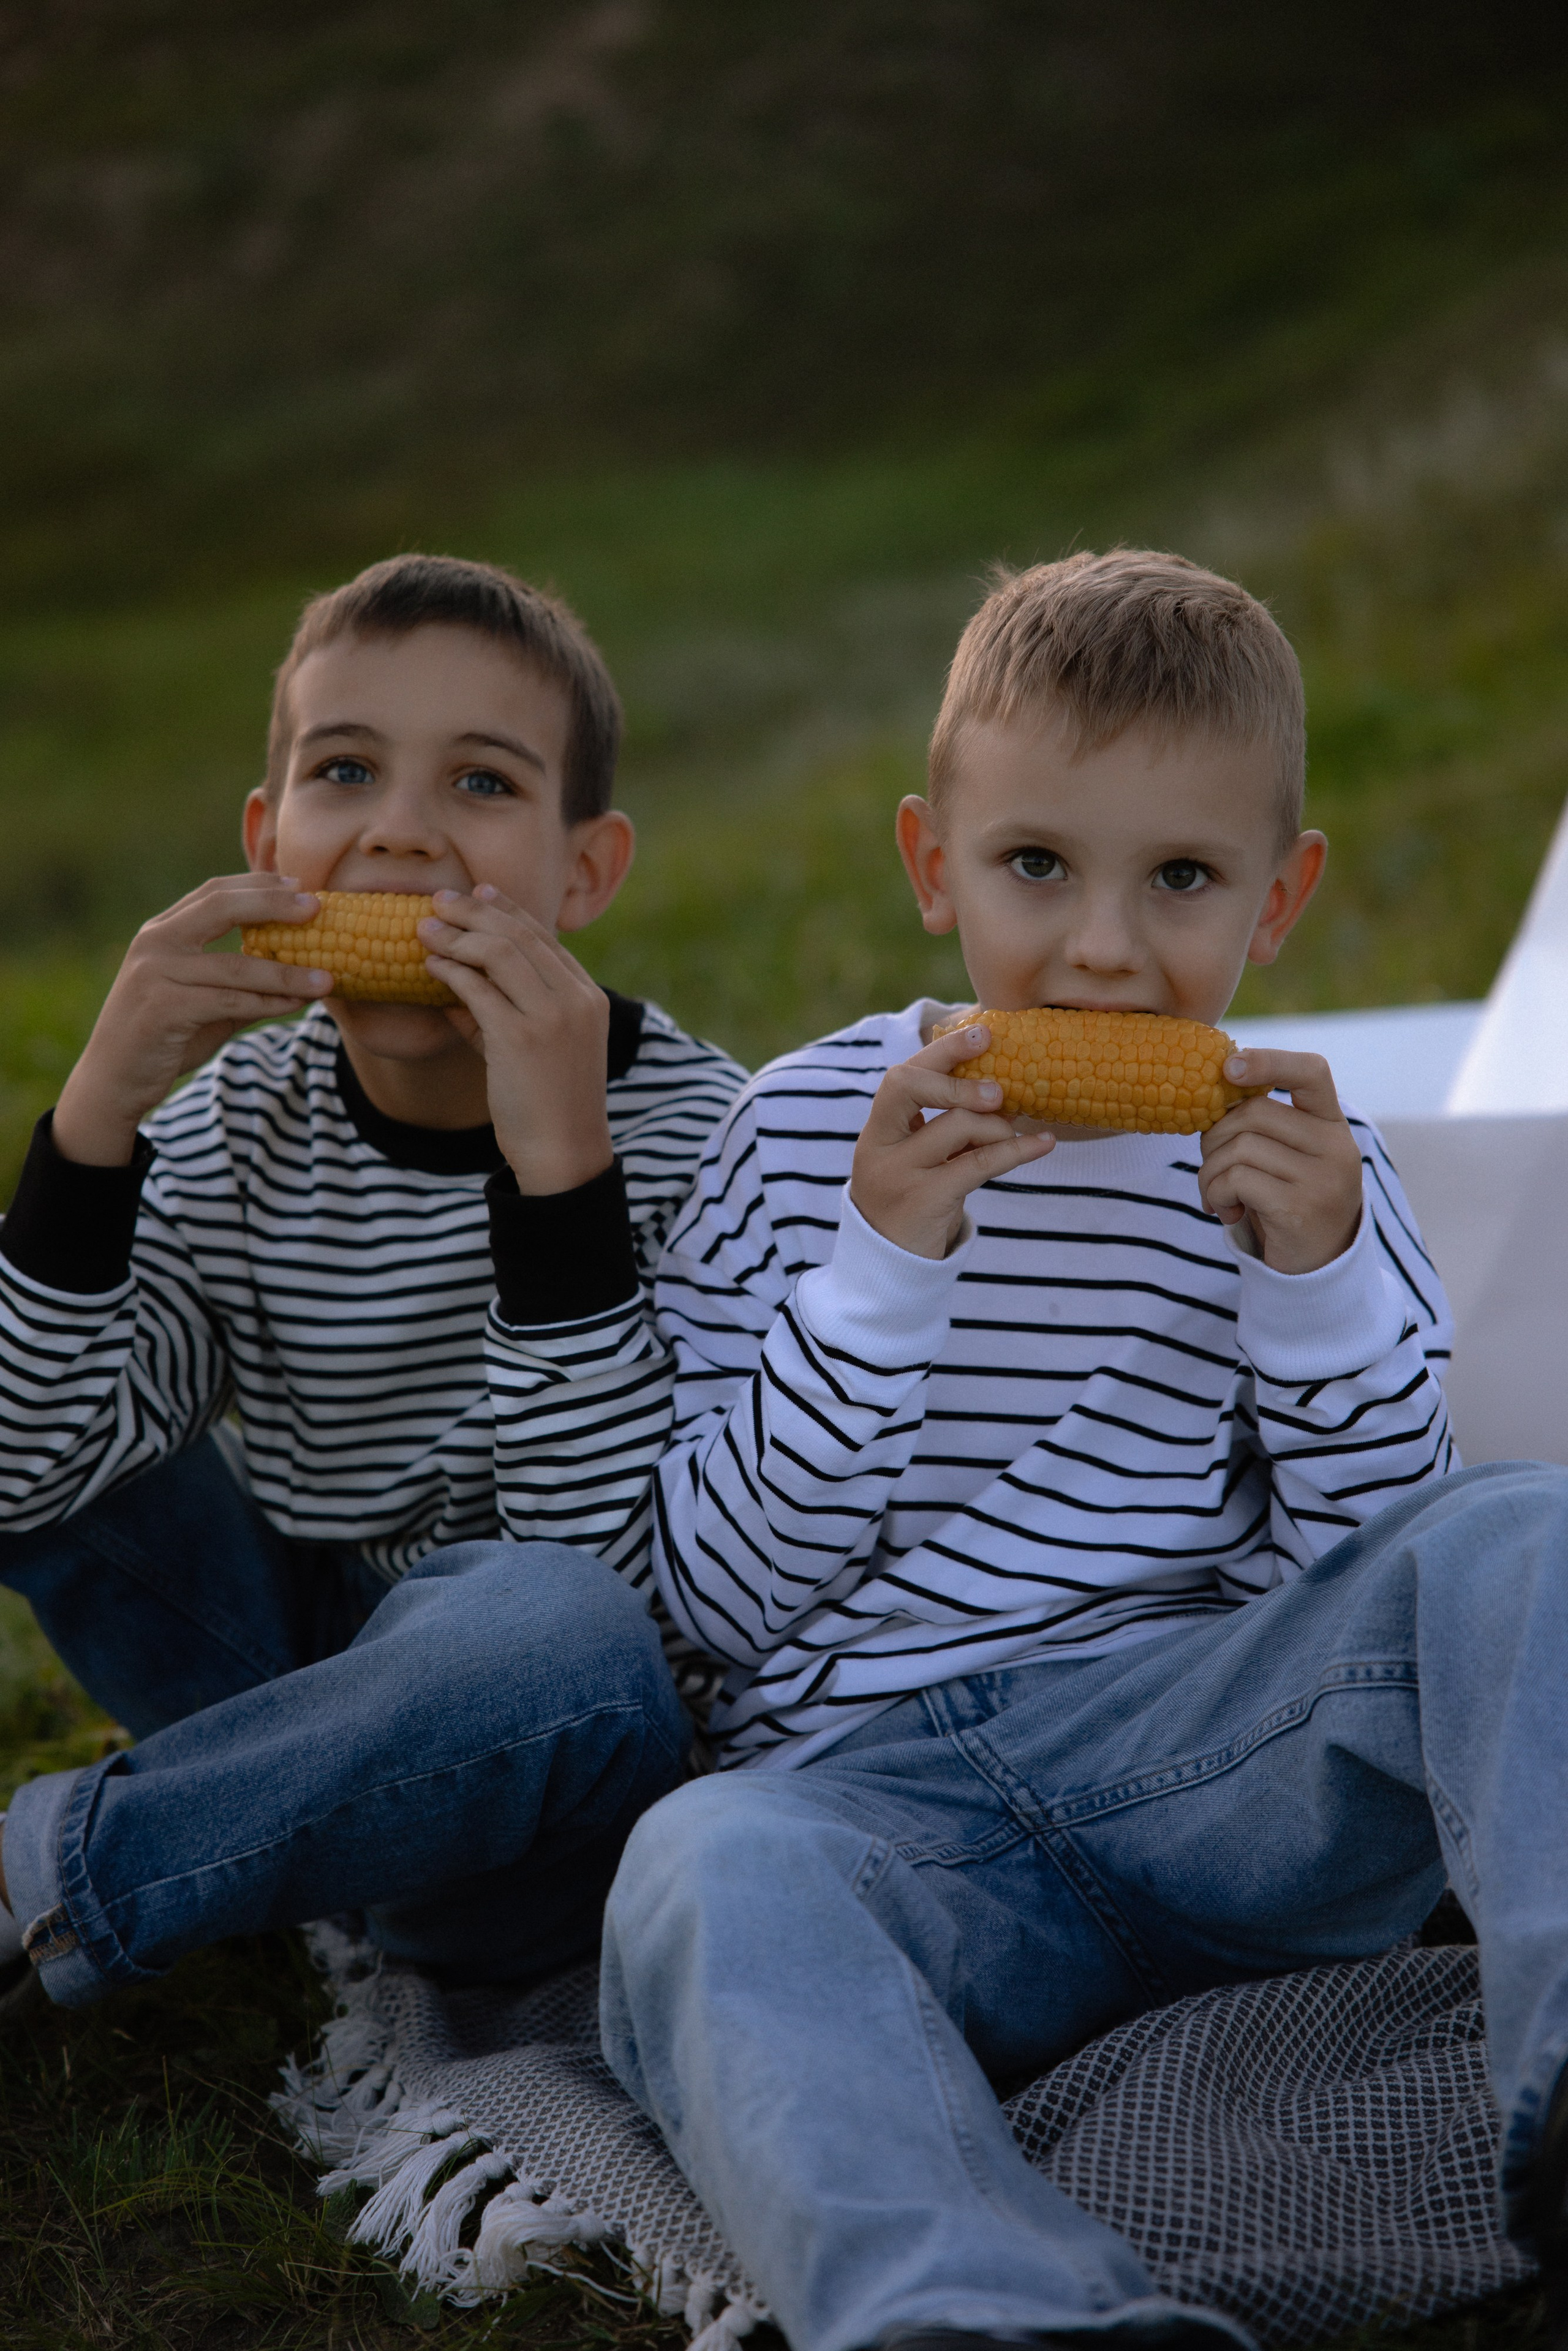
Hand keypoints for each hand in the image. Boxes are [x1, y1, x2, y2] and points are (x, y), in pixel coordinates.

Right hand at [52, 875, 330, 1165]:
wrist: (114, 1079)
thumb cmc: (163, 1036)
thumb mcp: (203, 999)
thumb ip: (239, 981)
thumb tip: (299, 970)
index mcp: (161, 931)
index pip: (213, 892)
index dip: (258, 885)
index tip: (300, 885)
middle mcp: (154, 943)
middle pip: (221, 907)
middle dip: (273, 903)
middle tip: (317, 906)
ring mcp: (155, 973)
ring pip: (235, 965)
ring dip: (287, 972)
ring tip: (327, 978)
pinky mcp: (162, 1008)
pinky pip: (229, 1002)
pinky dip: (268, 1003)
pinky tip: (296, 1004)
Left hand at [419, 886, 613, 1194]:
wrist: (564, 1154)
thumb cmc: (549, 1106)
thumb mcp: (538, 1051)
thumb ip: (503, 1015)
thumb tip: (454, 986)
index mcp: (589, 998)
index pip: (545, 939)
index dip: (509, 910)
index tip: (479, 893)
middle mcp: (575, 1000)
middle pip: (520, 936)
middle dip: (476, 911)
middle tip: (441, 899)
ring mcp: (551, 1017)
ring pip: (498, 952)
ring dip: (457, 935)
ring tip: (425, 928)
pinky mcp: (520, 1037)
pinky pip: (477, 988)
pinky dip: (450, 971)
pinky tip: (429, 965)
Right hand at [849, 1025, 1055, 1260]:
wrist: (892, 1269)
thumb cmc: (916, 1204)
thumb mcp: (923, 1162)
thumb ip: (947, 1127)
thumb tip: (1006, 1090)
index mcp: (877, 1130)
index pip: (901, 1076)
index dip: (942, 1051)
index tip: (983, 1032)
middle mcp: (879, 1146)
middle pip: (908, 1085)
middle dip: (958, 1077)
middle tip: (1000, 1088)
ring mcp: (898, 1173)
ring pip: (955, 1125)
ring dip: (997, 1124)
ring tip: (1018, 1131)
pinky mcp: (925, 1200)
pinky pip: (979, 1163)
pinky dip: (1017, 1150)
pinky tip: (1043, 1144)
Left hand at [1198, 1049, 1362, 1272]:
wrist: (1316, 1268)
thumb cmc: (1287, 1201)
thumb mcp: (1286, 1156)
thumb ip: (1262, 1125)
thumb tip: (1214, 1088)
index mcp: (1331, 1123)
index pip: (1311, 1071)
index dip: (1269, 1061)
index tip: (1229, 1066)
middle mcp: (1335, 1146)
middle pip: (1255, 1113)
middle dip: (1215, 1136)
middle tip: (1211, 1164)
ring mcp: (1323, 1178)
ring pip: (1240, 1147)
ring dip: (1210, 1172)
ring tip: (1217, 1195)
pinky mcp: (1301, 1208)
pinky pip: (1237, 1180)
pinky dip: (1216, 1194)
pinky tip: (1226, 1212)